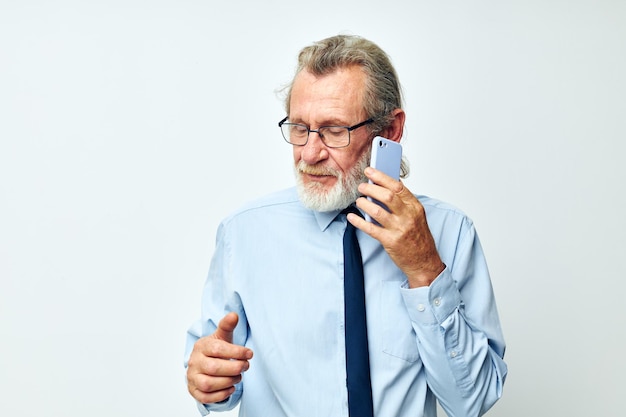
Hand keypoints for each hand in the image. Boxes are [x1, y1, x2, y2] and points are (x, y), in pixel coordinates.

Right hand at [187, 312, 252, 403]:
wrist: (202, 363)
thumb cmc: (215, 350)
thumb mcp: (221, 336)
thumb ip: (227, 326)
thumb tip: (234, 315)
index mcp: (201, 346)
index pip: (218, 349)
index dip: (236, 352)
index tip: (249, 353)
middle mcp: (194, 362)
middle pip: (214, 368)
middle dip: (234, 368)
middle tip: (245, 366)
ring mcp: (192, 377)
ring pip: (209, 384)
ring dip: (229, 381)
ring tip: (238, 377)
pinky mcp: (194, 391)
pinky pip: (205, 397)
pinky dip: (221, 394)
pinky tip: (231, 388)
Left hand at [351, 167, 444, 287]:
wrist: (424, 262)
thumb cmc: (419, 238)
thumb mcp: (416, 216)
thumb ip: (403, 202)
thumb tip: (385, 186)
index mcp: (415, 207)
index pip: (398, 187)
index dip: (382, 177)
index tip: (370, 171)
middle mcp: (408, 216)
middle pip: (387, 196)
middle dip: (370, 188)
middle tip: (361, 186)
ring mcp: (399, 229)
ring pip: (377, 211)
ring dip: (364, 203)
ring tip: (358, 201)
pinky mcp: (390, 241)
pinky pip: (370, 229)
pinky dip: (358, 222)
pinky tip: (352, 217)